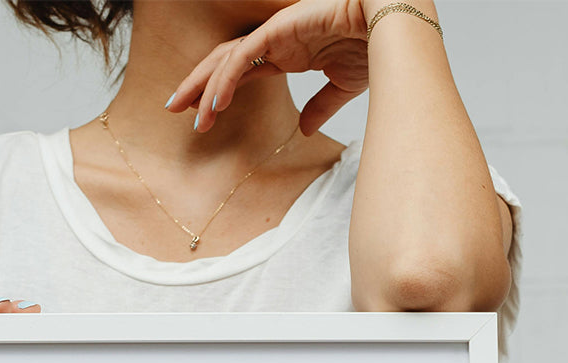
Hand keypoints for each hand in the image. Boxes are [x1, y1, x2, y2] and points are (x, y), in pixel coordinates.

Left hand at [168, 0, 369, 137]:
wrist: (393, 27)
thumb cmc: (374, 47)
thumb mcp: (342, 87)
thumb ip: (320, 107)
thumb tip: (305, 129)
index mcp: (288, 53)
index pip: (241, 72)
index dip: (218, 92)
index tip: (201, 117)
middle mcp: (277, 41)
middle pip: (224, 63)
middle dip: (197, 85)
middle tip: (174, 109)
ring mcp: (276, 32)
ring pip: (227, 59)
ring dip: (205, 88)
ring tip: (191, 116)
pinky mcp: (279, 29)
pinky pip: (242, 56)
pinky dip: (225, 80)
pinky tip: (213, 103)